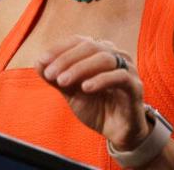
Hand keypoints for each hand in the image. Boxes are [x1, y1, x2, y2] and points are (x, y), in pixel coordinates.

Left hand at [36, 35, 151, 151]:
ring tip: (63, 81)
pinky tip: (85, 88)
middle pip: (90, 46)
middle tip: (50, 74)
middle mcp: (115, 55)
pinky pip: (120, 77)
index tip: (42, 61)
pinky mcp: (135, 86)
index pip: (78, 41)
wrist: (116, 132)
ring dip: (80, 68)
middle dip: (66, 59)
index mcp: (99, 52)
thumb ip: (56, 78)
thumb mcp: (71, 92)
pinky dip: (101, 79)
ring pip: (104, 58)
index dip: (59, 49)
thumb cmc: (96, 106)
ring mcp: (127, 69)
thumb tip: (38, 62)